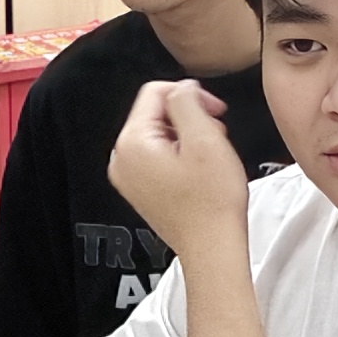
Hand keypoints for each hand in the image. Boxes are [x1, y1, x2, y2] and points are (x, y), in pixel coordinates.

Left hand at [107, 79, 253, 257]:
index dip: (190, 95)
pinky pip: (159, 157)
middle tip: (216, 138)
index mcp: (131, 143)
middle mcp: (121, 159)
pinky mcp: (141, 190)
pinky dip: (182, 156)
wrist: (212, 248)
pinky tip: (200, 172)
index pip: (155, 92)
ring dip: (189, 137)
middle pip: (155, 113)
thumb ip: (188, 100)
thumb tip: (182, 88)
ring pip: (160, 134)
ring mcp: (129, 177)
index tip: (215, 112)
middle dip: (189, 118)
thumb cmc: (212, 201)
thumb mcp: (204, 136)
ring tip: (209, 158)